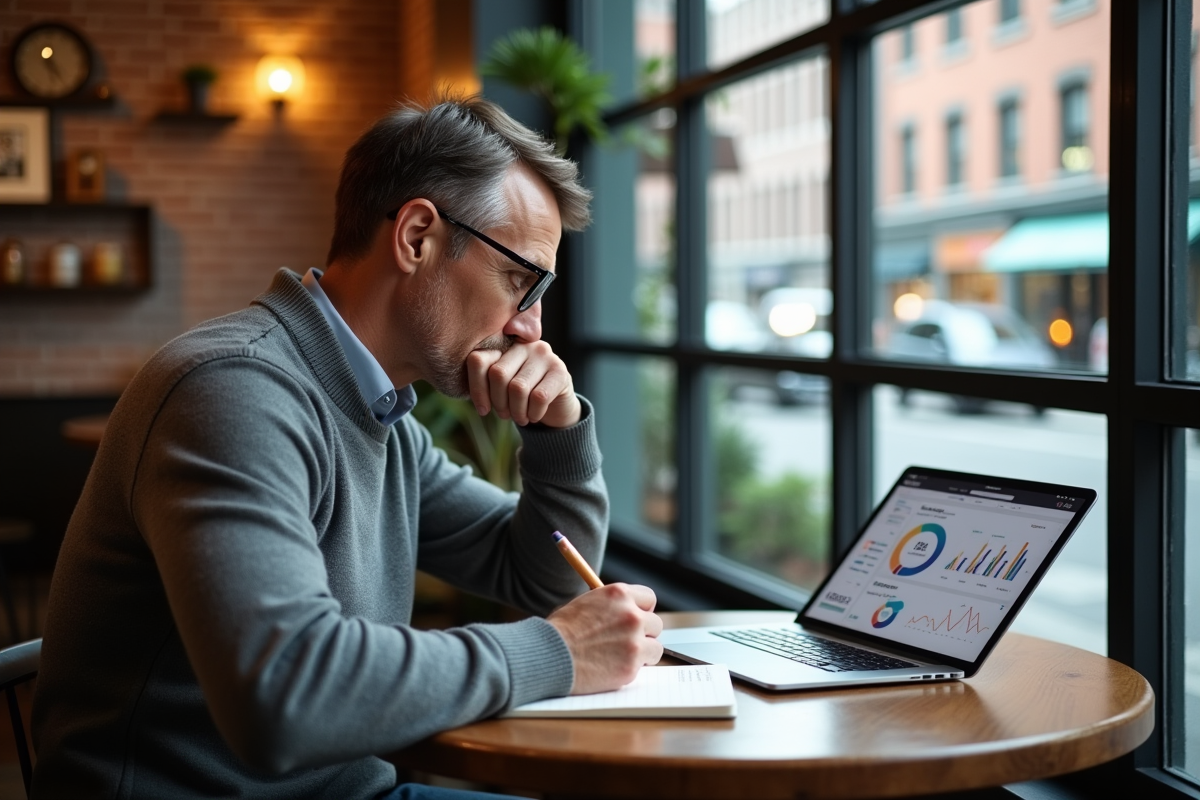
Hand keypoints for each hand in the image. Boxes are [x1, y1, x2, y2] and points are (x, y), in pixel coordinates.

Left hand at [466, 341, 581, 427]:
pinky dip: (533, 413)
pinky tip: (535, 415)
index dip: (477, 390)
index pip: (479, 360)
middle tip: (505, 415)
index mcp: (503, 346)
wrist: (556, 407)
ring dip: (517, 412)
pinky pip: (539, 397)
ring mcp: (544, 355)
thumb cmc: (521, 398)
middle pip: (498, 374)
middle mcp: (524, 345)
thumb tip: (475, 400)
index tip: (484, 410)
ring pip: (518, 388)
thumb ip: (484, 385)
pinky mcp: (560, 371)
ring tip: (520, 418)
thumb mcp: (498, 391)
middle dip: (499, 403)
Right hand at [547, 583, 663, 694]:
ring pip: (655, 647)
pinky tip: (612, 668)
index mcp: (619, 594)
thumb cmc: (561, 631)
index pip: (648, 599)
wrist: (549, 655)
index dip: (643, 611)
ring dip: (642, 653)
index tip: (638, 619)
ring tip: (620, 657)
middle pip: (655, 624)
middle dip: (644, 634)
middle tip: (628, 642)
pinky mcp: (632, 665)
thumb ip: (610, 607)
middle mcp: (631, 614)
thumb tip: (625, 612)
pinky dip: (632, 669)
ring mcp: (634, 641)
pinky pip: (643, 667)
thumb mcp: (586, 603)